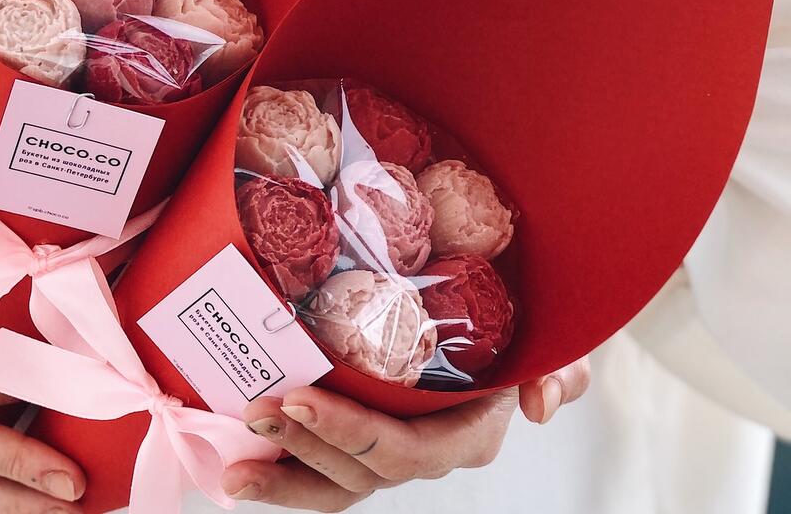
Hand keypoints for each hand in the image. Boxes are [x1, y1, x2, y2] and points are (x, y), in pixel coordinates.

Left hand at [221, 359, 589, 510]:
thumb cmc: (523, 331)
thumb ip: (563, 367)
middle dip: (305, 448)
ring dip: (287, 474)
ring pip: (338, 482)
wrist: (504, 317)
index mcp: (466, 434)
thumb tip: (542, 406)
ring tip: (236, 466)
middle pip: (360, 470)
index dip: (348, 433)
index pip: (404, 450)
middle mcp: (427, 451)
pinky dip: (288, 473)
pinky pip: (329, 470)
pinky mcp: (368, 437)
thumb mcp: (554, 342)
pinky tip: (245, 466)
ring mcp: (394, 449)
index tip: (300, 399)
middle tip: (258, 409)